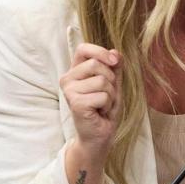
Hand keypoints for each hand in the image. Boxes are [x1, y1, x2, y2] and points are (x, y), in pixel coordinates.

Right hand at [60, 43, 121, 160]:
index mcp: (75, 70)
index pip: (83, 49)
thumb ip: (114, 68)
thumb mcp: (113, 84)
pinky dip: (108, 104)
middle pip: (96, 64)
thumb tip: (116, 52)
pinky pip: (103, 95)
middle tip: (107, 95)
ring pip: (102, 81)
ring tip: (103, 104)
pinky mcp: (76, 103)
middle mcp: (68, 78)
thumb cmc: (104, 108)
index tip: (114, 61)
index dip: (101, 51)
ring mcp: (69, 91)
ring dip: (110, 95)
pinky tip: (100, 112)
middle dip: (111, 80)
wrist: (99, 134)